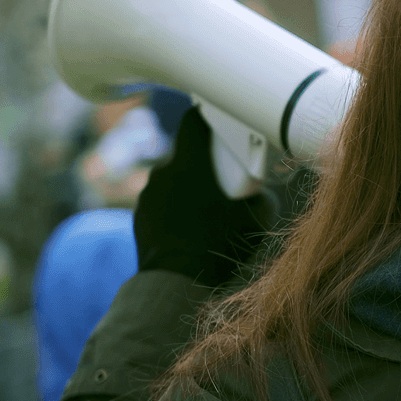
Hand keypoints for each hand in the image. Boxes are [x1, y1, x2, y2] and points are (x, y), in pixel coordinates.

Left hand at [133, 108, 276, 287]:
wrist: (178, 284)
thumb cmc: (218, 248)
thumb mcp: (256, 220)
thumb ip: (259, 194)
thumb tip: (260, 188)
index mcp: (191, 164)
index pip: (194, 121)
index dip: (208, 116)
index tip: (219, 121)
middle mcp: (164, 171)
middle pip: (186, 152)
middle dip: (204, 160)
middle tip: (223, 178)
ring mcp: (149, 192)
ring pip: (173, 176)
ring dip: (188, 184)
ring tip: (206, 208)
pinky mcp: (140, 212)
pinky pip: (161, 197)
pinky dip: (174, 204)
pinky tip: (189, 224)